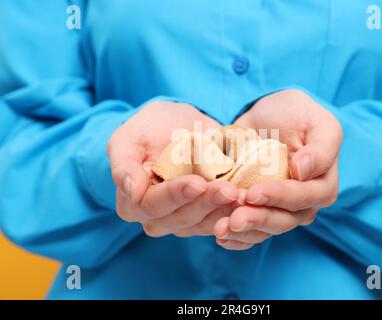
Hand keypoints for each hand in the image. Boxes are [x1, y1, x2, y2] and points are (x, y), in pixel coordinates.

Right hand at [108, 100, 238, 236]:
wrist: (176, 126)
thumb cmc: (148, 130)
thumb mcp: (128, 138)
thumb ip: (124, 164)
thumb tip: (131, 190)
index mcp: (133, 204)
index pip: (153, 205)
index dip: (175, 196)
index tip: (198, 182)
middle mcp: (157, 219)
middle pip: (182, 218)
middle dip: (206, 204)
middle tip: (229, 189)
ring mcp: (182, 222)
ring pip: (204, 223)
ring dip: (224, 211)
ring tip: (242, 195)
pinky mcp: (204, 218)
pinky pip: (220, 221)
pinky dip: (234, 212)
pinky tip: (247, 200)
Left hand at [213, 89, 342, 249]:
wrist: (267, 115)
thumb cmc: (296, 114)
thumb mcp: (317, 122)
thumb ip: (322, 147)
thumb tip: (304, 171)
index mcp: (322, 184)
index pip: (305, 198)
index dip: (280, 197)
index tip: (254, 192)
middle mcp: (303, 203)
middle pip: (284, 220)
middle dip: (258, 220)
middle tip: (234, 218)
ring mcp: (279, 210)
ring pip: (265, 230)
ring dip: (243, 232)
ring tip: (222, 229)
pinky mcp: (258, 211)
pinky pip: (250, 232)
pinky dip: (236, 238)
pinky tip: (220, 237)